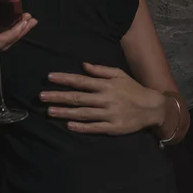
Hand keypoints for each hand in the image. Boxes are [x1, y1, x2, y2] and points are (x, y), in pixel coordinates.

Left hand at [39, 62, 165, 134]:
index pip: (81, 81)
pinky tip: (69, 125)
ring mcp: (108, 114)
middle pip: (78, 98)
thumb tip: (83, 65)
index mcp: (105, 85)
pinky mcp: (112, 127)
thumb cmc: (133, 89)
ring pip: (83, 114)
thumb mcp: (119, 74)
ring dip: (65, 112)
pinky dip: (81, 127)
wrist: (151, 107)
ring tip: (49, 111)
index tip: (49, 78)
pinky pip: (94, 127)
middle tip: (41, 97)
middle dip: (58, 97)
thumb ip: (101, 70)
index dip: (64, 79)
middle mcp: (105, 99)